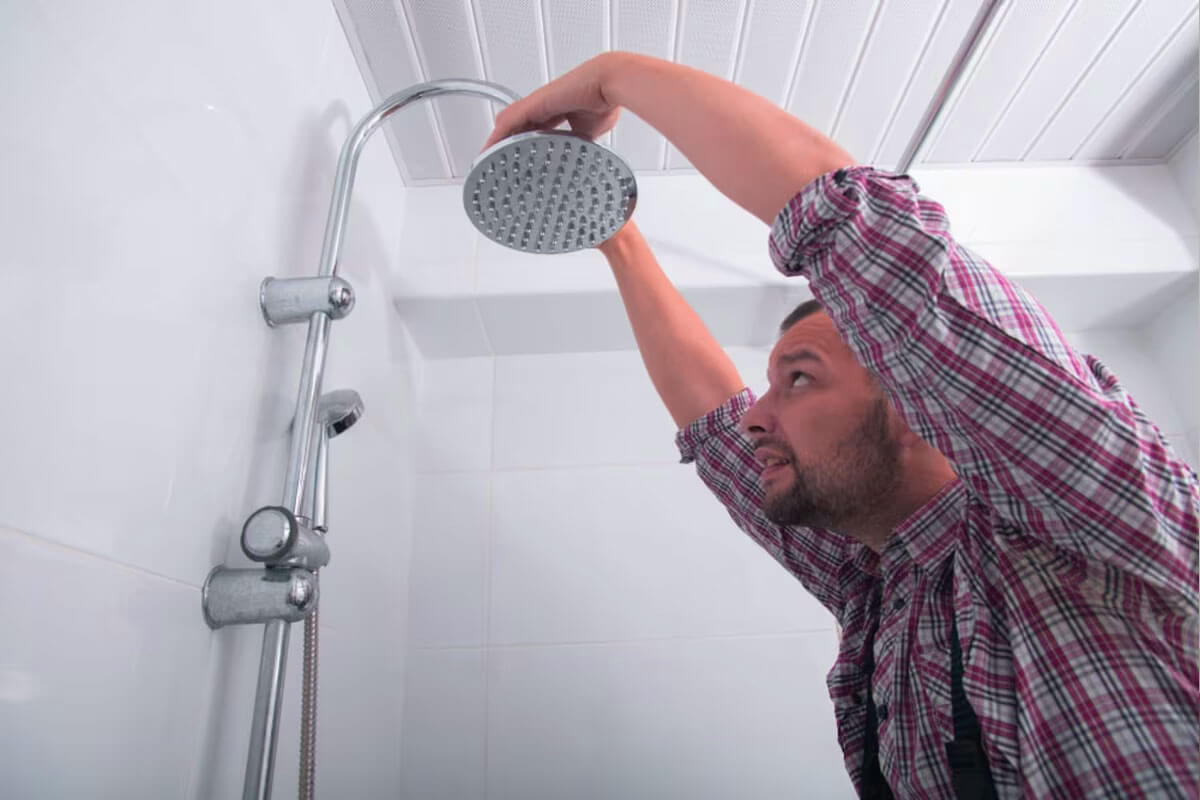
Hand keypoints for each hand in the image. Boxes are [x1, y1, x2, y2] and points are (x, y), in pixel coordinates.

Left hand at [482, 53, 624, 149]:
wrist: (607, 84)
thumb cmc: (603, 101)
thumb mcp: (588, 131)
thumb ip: (579, 142)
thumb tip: (580, 154)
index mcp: (554, 112)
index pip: (531, 130)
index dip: (522, 145)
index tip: (517, 162)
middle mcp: (541, 107)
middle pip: (514, 129)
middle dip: (504, 147)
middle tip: (494, 165)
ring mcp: (535, 105)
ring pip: (506, 126)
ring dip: (496, 144)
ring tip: (487, 162)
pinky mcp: (531, 104)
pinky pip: (506, 123)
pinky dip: (495, 138)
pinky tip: (488, 152)